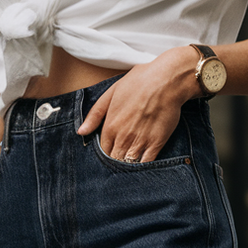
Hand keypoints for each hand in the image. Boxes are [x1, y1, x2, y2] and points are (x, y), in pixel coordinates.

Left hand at [76, 46, 198, 161]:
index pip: (103, 151)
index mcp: (110, 126)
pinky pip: (145, 164)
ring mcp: (140, 142)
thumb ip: (95, 114)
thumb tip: (81, 132)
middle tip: (119, 160)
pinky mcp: (156, 144)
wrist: (166, 80)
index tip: (110, 151)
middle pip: (114, 160)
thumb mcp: (111, 93)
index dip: (106, 153)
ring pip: (128, 164)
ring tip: (128, 164)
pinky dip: (142, 167)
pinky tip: (141, 166)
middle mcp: (123, 138)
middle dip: (115, 162)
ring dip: (127, 166)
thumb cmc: (139, 82)